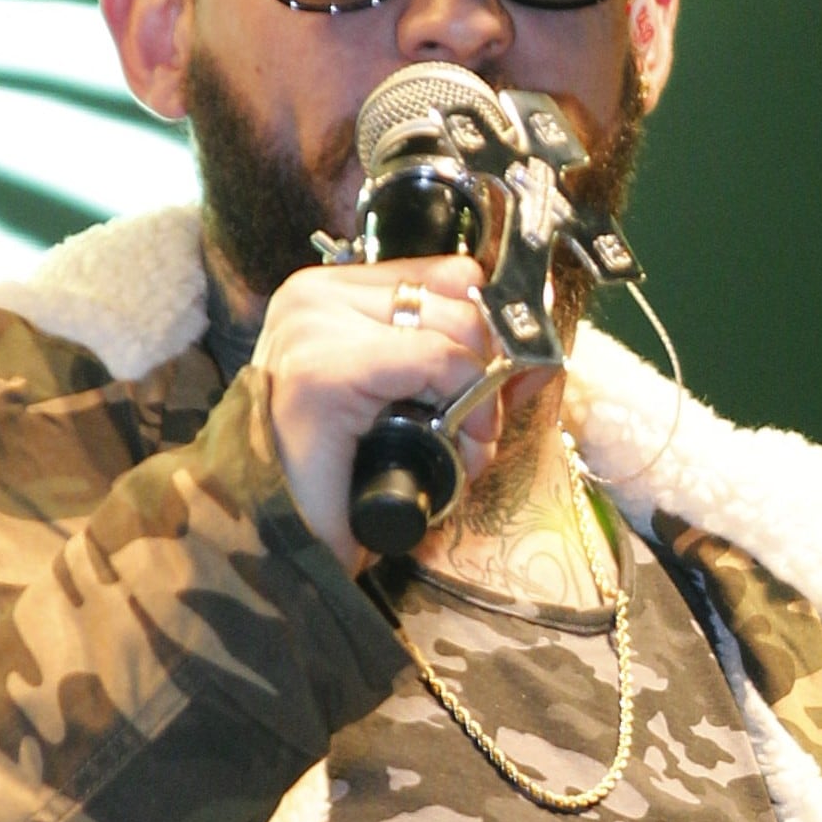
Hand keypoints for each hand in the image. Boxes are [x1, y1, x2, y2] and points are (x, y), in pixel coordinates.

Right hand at [253, 255, 517, 568]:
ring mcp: (315, 326)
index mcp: (330, 295)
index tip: (493, 388)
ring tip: (458, 451)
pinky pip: (439, 362)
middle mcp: (315, 298)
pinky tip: (454, 452)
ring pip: (456, 328)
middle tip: (471, 436)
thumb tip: (538, 354)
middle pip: (458, 299)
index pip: (447, 275)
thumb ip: (466, 371)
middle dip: (485, 374)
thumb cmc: (342, 484)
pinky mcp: (326, 369)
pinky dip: (466, 408)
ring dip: (479, 401)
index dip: (489, 331)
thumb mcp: (412, 408)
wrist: (284, 547)